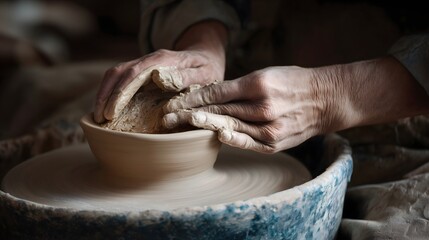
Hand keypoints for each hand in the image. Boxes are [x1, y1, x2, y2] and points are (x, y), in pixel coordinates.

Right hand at [94, 21, 226, 122]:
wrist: (206, 55)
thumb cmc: (207, 68)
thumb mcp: (205, 73)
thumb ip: (186, 76)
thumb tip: (161, 79)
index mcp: (163, 60)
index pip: (134, 74)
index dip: (120, 93)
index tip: (111, 112)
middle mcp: (150, 60)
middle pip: (119, 73)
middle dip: (106, 95)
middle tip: (99, 119)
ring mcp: (144, 65)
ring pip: (116, 74)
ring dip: (104, 94)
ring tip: (98, 116)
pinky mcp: (142, 72)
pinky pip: (121, 79)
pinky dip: (111, 93)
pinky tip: (108, 108)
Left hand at [163, 57, 428, 152]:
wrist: (326, 100)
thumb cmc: (293, 83)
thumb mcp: (267, 74)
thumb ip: (240, 88)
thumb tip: (211, 96)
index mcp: (258, 84)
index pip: (216, 92)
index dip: (192, 98)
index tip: (174, 102)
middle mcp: (261, 106)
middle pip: (217, 111)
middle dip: (189, 114)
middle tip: (167, 118)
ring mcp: (268, 127)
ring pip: (228, 126)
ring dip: (203, 127)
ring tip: (181, 128)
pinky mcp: (274, 143)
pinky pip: (247, 142)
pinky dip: (230, 140)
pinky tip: (214, 137)